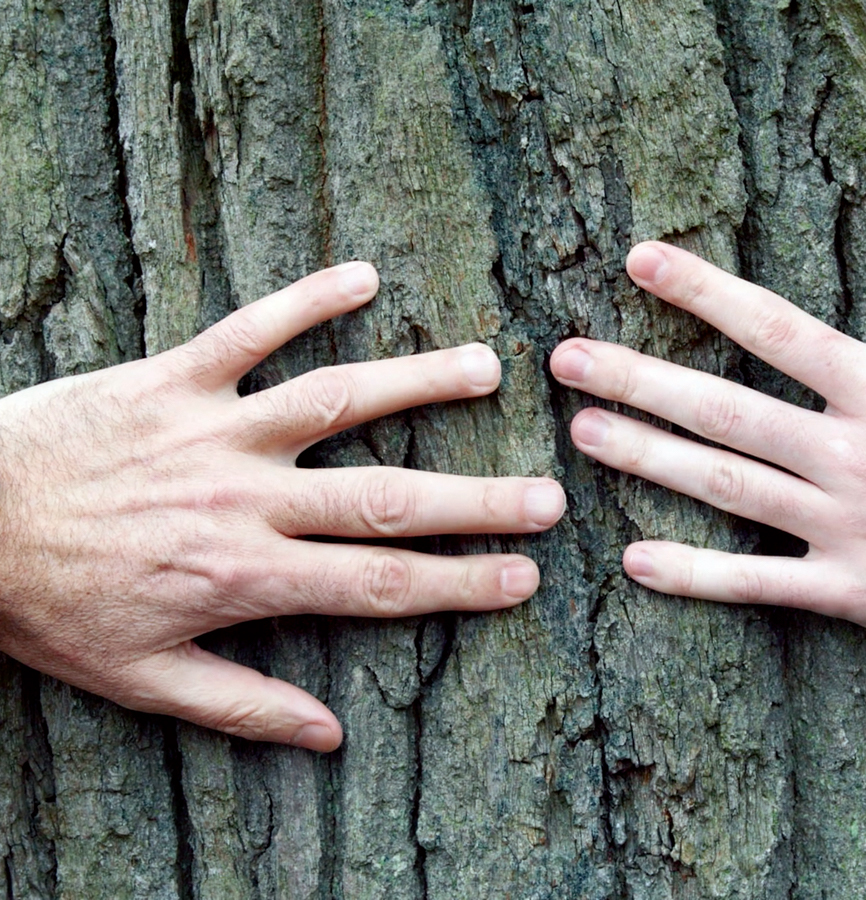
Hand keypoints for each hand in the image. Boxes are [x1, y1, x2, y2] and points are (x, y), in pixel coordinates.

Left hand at [0, 263, 564, 750]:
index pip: (380, 586)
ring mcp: (213, 429)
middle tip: (549, 495)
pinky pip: (249, 328)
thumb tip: (329, 737)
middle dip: (476, 500)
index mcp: (244, 577)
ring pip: (336, 399)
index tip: (523, 577)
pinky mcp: (171, 375)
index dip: (461, 584)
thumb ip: (242, 706)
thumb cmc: (45, 604)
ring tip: (489, 367)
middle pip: (385, 500)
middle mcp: (246, 498)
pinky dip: (306, 298)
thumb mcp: (138, 678)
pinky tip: (363, 278)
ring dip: (418, 381)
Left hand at [551, 158, 865, 667]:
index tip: (639, 261)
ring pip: (725, 488)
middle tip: (564, 359)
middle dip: (638, 377)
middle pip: (723, 409)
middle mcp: (852, 455)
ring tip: (581, 435)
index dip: (702, 291)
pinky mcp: (855, 591)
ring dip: (646, 460)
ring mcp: (846, 527)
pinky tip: (635, 563)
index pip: (776, 328)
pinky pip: (759, 585)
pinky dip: (695, 576)